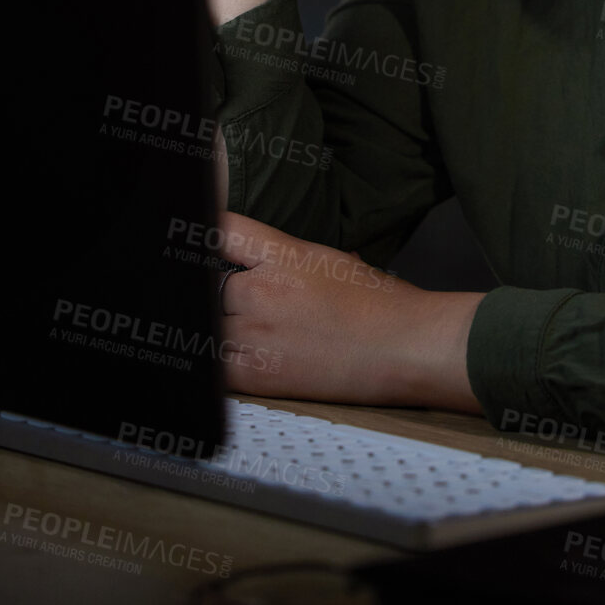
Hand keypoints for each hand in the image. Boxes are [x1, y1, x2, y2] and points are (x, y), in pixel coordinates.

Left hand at [215, 212, 486, 412]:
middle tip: (244, 302)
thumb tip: (265, 261)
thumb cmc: (381, 302)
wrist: (406, 346)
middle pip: (209, 284)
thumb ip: (287, 258)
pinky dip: (220, 361)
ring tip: (250, 330)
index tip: (198, 239)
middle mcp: (262, 290)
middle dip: (223, 292)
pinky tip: (242, 357)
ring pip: (209, 324)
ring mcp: (255, 334)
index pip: (220, 229)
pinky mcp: (257, 375)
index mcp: (283, 253)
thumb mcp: (332, 259)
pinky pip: (212, 366)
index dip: (204, 232)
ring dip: (223, 326)